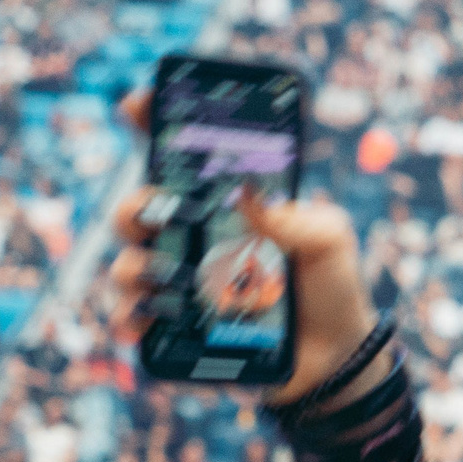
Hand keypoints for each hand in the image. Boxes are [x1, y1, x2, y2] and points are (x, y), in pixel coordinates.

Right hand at [104, 88, 377, 405]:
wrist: (336, 357)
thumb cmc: (331, 287)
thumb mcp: (330, 240)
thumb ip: (299, 215)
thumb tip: (250, 196)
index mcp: (224, 205)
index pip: (175, 156)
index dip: (150, 122)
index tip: (136, 104)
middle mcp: (192, 239)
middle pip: (136, 211)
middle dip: (135, 208)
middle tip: (159, 214)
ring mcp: (178, 283)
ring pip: (126, 264)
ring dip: (133, 266)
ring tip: (166, 276)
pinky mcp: (174, 329)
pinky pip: (132, 319)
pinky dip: (129, 317)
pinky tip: (144, 320)